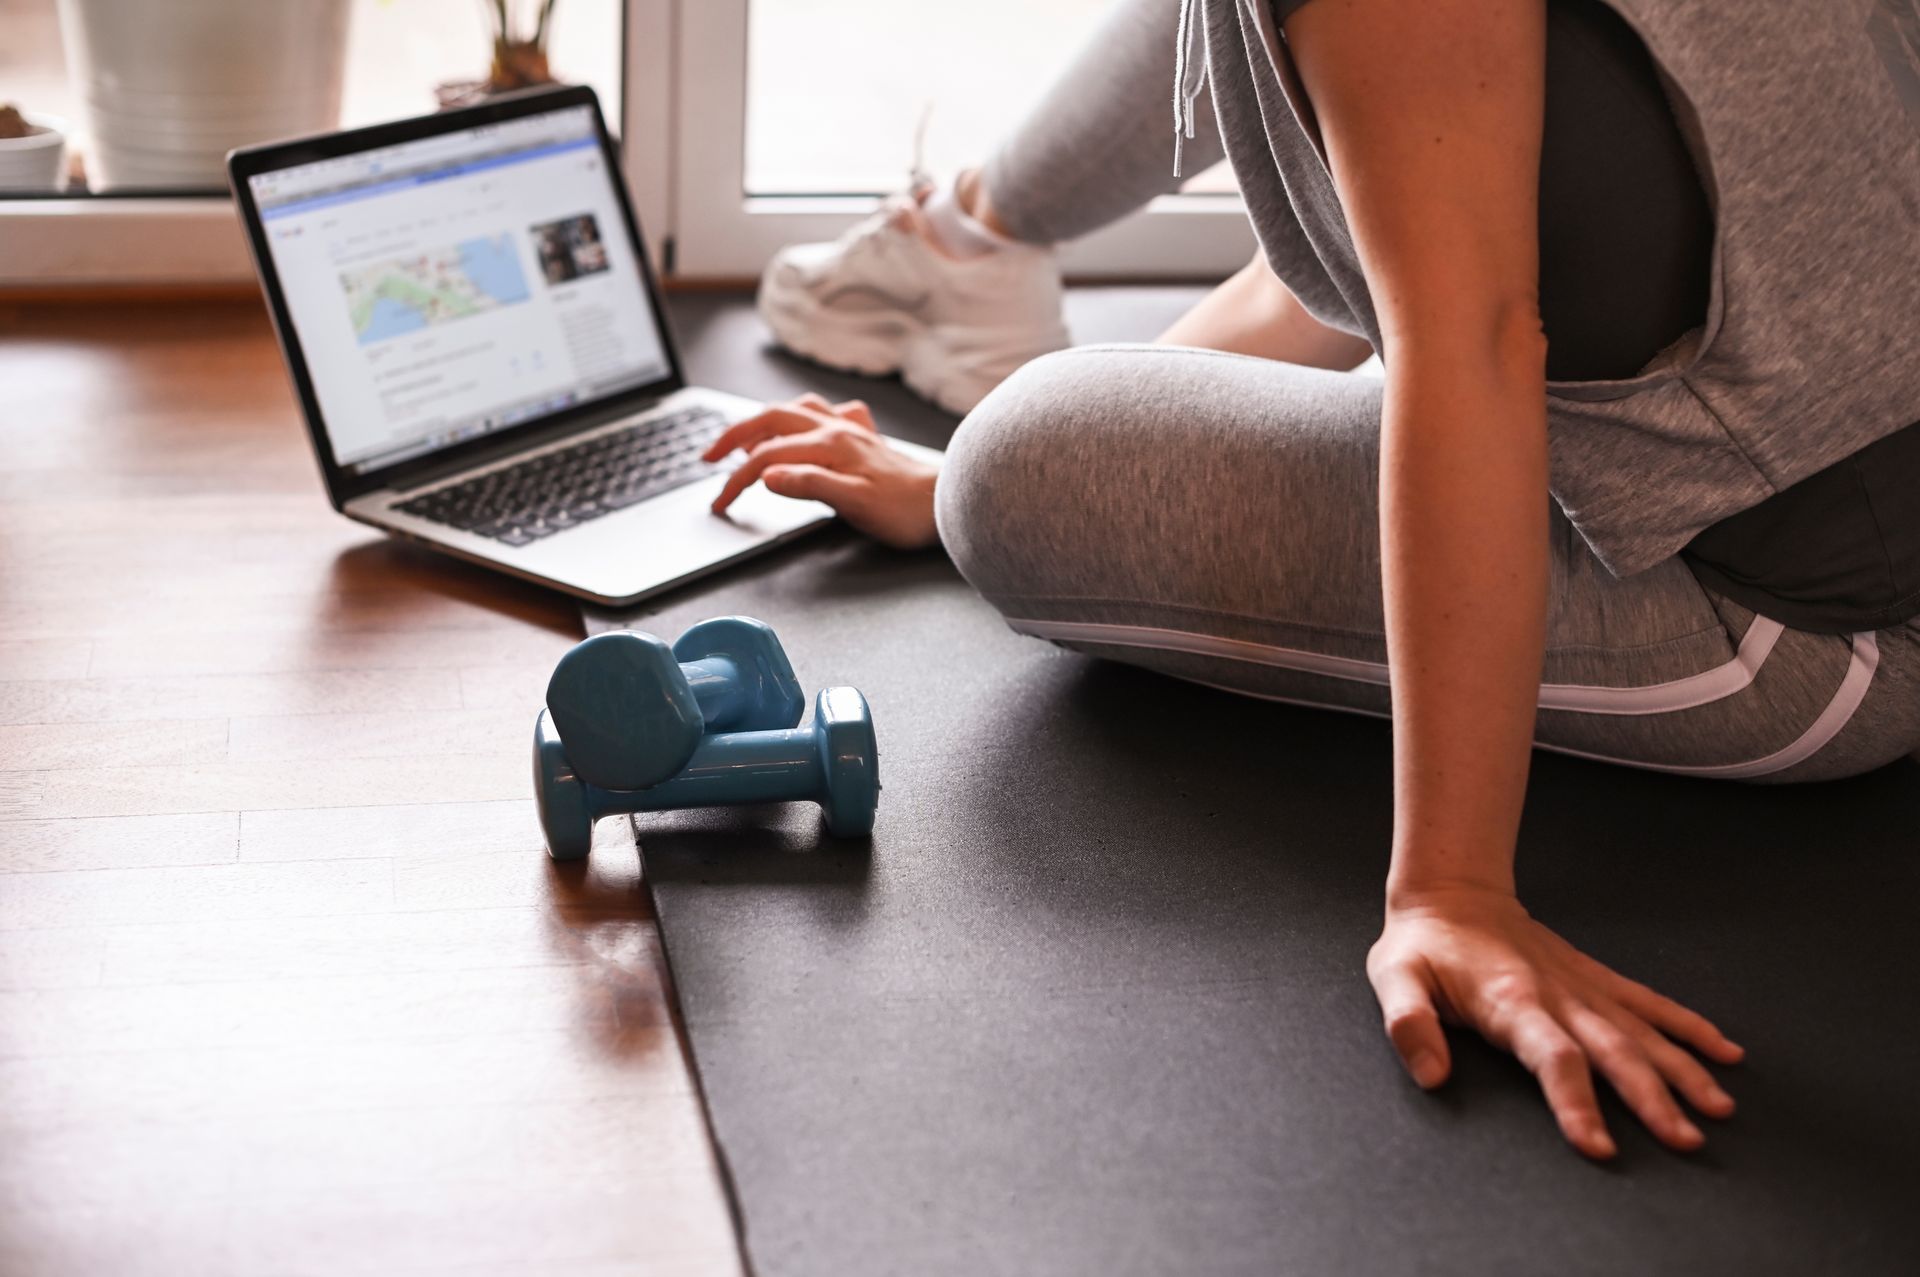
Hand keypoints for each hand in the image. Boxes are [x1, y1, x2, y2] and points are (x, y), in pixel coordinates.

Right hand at [704, 394, 940, 548]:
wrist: (948, 504)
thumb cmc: (906, 511)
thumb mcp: (854, 504)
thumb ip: (809, 485)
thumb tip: (767, 475)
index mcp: (829, 446)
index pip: (767, 459)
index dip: (736, 481)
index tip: (719, 503)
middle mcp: (837, 430)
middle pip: (771, 420)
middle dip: (735, 435)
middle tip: (709, 456)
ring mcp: (850, 431)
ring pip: (796, 411)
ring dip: (764, 420)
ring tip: (746, 439)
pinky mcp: (863, 439)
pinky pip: (825, 415)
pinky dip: (803, 418)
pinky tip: (805, 427)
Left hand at [1368, 885, 1743, 1158]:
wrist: (1453, 894)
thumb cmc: (1423, 945)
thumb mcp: (1395, 979)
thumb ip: (1410, 1025)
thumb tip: (1432, 1075)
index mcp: (1511, 1000)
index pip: (1552, 1056)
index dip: (1576, 1101)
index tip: (1598, 1144)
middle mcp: (1558, 994)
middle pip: (1613, 1050)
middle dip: (1652, 1098)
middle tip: (1685, 1140)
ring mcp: (1582, 986)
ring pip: (1643, 1031)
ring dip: (1683, 1069)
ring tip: (1719, 1108)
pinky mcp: (1595, 978)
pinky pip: (1649, 1002)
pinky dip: (1689, 1025)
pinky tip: (1725, 1051)